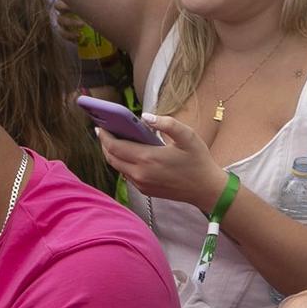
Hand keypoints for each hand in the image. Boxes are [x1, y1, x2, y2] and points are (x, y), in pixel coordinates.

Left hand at [98, 113, 231, 210]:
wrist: (206, 189)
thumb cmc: (198, 161)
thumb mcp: (187, 136)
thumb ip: (167, 123)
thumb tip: (145, 117)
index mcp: (147, 158)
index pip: (115, 146)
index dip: (104, 135)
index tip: (100, 125)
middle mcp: (140, 173)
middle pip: (111, 157)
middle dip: (104, 143)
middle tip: (104, 130)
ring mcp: (141, 184)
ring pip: (117, 167)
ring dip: (112, 154)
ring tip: (113, 139)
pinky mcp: (145, 190)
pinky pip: (126, 175)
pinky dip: (122, 163)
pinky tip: (127, 153)